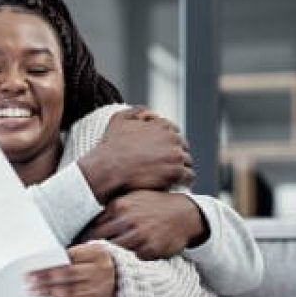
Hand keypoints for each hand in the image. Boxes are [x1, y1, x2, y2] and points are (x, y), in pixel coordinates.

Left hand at [27, 241, 115, 296]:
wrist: (121, 276)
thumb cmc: (98, 261)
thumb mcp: (89, 251)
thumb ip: (71, 255)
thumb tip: (45, 263)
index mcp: (96, 254)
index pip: (70, 259)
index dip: (50, 264)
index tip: (33, 269)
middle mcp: (99, 271)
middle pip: (69, 275)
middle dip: (46, 279)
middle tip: (29, 281)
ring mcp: (99, 287)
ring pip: (70, 291)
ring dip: (49, 291)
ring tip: (34, 291)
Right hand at [78, 107, 193, 201]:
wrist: (106, 170)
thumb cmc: (110, 148)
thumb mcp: (118, 120)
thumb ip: (137, 111)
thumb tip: (150, 114)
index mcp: (162, 124)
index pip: (174, 133)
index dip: (167, 144)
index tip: (160, 154)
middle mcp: (172, 137)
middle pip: (182, 147)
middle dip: (174, 156)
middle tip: (163, 167)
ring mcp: (175, 155)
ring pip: (187, 162)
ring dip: (180, 168)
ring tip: (169, 178)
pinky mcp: (176, 172)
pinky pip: (189, 176)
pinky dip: (183, 181)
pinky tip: (174, 184)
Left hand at [80, 190, 208, 259]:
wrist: (185, 213)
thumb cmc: (155, 206)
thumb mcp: (132, 199)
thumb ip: (111, 208)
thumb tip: (85, 220)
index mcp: (119, 206)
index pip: (91, 226)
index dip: (82, 238)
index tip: (73, 248)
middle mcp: (127, 220)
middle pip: (97, 240)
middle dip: (88, 251)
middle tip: (78, 262)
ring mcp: (139, 236)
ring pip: (112, 253)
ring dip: (104, 260)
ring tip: (95, 267)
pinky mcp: (150, 250)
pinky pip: (130, 261)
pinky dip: (124, 264)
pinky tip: (118, 267)